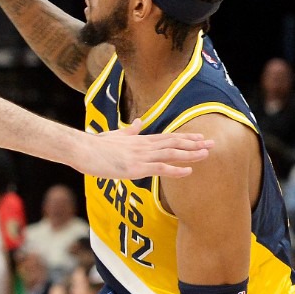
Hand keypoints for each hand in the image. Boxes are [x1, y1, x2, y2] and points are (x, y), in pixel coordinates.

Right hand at [88, 120, 210, 178]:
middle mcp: (143, 145)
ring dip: (190, 154)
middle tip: (213, 144)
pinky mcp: (135, 167)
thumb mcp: (114, 135)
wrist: (82, 149)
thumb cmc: (95, 145)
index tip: (200, 138)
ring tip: (207, 154)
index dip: (185, 138)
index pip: (167, 137)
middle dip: (194, 144)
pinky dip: (176, 169)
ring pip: (171, 153)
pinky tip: (189, 171)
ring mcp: (140, 155)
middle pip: (173, 143)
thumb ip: (129, 130)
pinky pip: (160, 168)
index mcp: (139, 139)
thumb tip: (139, 122)